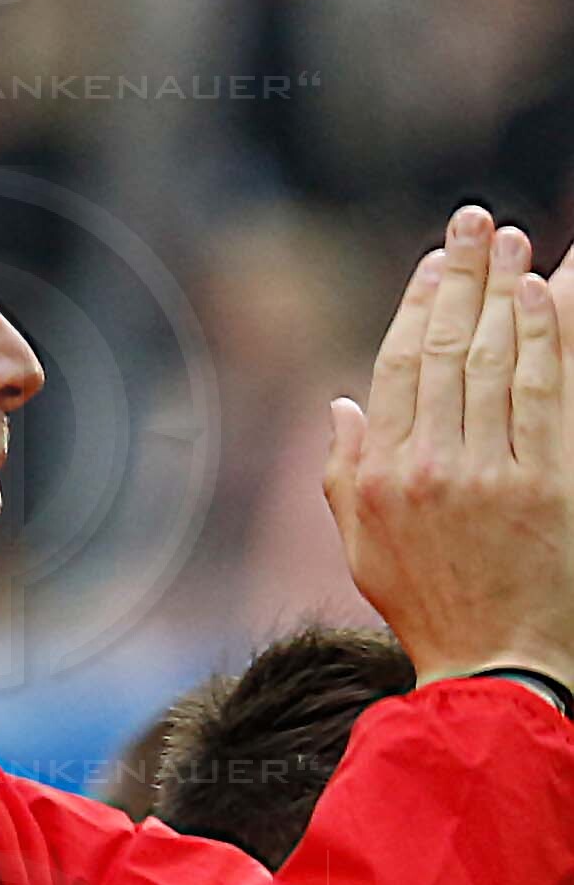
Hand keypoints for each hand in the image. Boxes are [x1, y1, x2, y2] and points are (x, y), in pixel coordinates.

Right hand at [328, 208, 573, 691]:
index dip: (417, 306)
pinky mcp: (543, 481)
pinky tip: (543, 293)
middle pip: (446, 350)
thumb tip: (342, 406)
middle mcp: (426, 469)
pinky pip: (541, 391)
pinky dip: (542, 335)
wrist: (492, 663)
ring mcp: (487, 473)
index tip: (436, 261)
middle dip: (462, 277)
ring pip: (494, 360)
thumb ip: (345, 474)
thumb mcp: (363, 548)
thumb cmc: (429, 606)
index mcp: (377, 480)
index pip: (397, 369)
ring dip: (505, 291)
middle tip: (476, 221)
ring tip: (512, 242)